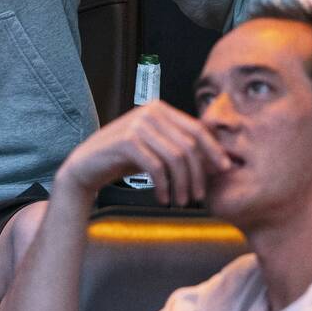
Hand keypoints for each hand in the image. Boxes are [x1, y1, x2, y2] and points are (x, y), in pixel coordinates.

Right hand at [55, 100, 231, 206]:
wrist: (87, 166)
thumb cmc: (126, 159)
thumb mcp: (157, 150)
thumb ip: (182, 149)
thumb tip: (220, 162)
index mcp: (161, 109)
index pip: (197, 129)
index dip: (214, 150)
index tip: (224, 171)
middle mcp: (150, 111)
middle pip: (189, 145)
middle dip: (198, 174)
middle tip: (198, 197)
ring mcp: (137, 124)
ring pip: (175, 157)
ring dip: (182, 184)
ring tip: (182, 201)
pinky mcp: (126, 140)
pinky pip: (156, 167)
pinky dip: (163, 186)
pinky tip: (163, 198)